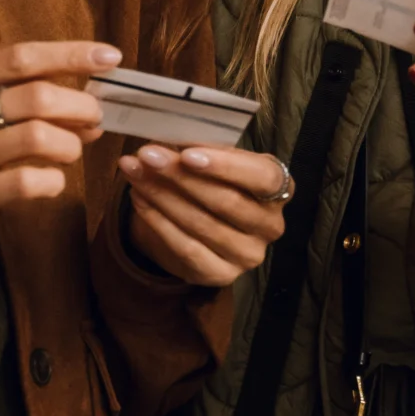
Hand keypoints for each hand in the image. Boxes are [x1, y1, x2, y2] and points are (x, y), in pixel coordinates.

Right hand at [0, 41, 117, 257]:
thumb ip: (6, 97)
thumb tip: (80, 98)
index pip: (21, 57)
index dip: (70, 54)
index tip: (109, 57)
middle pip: (38, 97)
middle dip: (80, 106)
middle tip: (93, 119)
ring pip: (39, 138)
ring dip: (70, 145)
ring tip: (71, 151)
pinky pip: (28, 182)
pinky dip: (53, 182)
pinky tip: (51, 182)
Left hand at [117, 144, 289, 284]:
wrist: (198, 225)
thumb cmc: (212, 180)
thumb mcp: (214, 159)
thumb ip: (200, 150)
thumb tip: (168, 141)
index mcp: (279, 188)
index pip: (263, 177)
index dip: (226, 166)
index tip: (187, 155)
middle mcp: (270, 225)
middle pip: (227, 201)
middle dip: (181, 177)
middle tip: (148, 157)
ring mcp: (248, 254)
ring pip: (202, 224)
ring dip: (162, 195)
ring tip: (134, 173)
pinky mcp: (222, 274)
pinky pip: (186, 248)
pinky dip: (157, 220)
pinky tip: (139, 199)